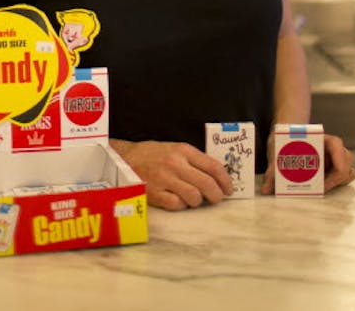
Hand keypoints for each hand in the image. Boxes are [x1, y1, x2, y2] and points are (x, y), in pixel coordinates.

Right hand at [111, 139, 233, 210]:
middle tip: (216, 199)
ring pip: (194, 197)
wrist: (124, 158)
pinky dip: (181, 206)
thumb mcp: (175, 149)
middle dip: (216, 195)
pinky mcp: (154, 193)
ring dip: (198, 201)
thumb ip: (194, 160)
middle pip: (207, 184)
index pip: (213, 166)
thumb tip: (217, 177)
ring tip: (195, 200)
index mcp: (183, 150)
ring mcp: (164, 179)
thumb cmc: (153, 154)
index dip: (225, 180)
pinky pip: (177, 205)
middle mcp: (175, 163)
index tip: (229, 189)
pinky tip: (178, 201)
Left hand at [261, 133, 354, 194]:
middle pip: (347, 161)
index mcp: (322, 138)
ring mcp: (333, 160)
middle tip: (321, 189)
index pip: (337, 146)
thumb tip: (267, 189)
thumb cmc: (282, 142)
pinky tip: (320, 189)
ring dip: (337, 182)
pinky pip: (342, 179)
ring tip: (321, 189)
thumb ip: (272, 171)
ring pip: (348, 171)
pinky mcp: (332, 170)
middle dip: (337, 178)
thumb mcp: (276, 152)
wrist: (281, 138)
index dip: (336, 163)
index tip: (324, 181)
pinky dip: (335, 185)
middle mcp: (331, 149)